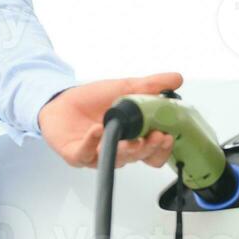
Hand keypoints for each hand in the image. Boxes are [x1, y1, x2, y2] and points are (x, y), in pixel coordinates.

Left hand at [39, 71, 182, 168]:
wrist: (61, 100)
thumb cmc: (93, 100)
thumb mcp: (126, 88)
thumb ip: (151, 86)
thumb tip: (177, 78)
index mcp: (133, 139)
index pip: (153, 153)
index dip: (162, 149)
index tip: (168, 136)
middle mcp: (117, 151)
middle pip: (138, 158)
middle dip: (148, 149)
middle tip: (155, 137)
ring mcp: (97, 155)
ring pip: (115, 160)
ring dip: (125, 150)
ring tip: (130, 140)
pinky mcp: (76, 155)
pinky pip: (85, 154)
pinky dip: (93, 142)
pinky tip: (97, 130)